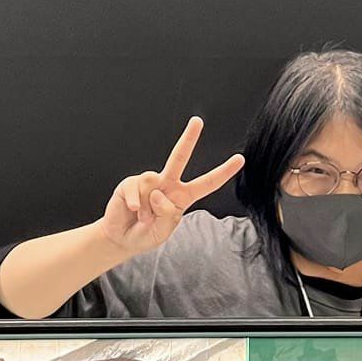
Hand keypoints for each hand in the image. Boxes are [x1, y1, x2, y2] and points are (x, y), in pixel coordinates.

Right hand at [98, 116, 243, 260]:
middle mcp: (167, 184)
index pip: (207, 183)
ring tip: (143, 218)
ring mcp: (148, 182)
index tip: (240, 159)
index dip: (223, 172)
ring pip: (152, 182)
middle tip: (198, 121)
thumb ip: (166, 215)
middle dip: (188, 138)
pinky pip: (136, 187)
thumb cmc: (146, 234)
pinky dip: (135, 203)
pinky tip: (133, 210)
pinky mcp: (130, 183)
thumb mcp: (163, 232)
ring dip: (148, 208)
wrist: (121, 239)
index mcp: (182, 196)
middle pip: (179, 157)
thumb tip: (157, 192)